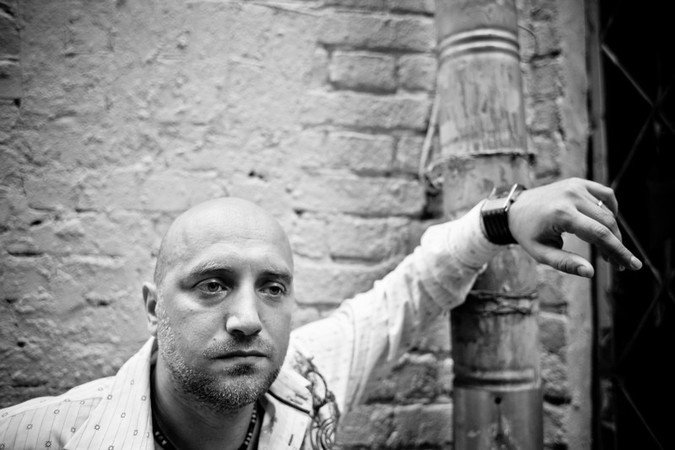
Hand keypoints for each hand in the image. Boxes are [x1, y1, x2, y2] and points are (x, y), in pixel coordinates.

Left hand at [508, 178, 641, 277]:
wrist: (514, 208)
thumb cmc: (527, 233)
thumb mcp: (541, 252)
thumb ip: (565, 263)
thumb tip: (590, 272)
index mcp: (562, 214)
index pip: (600, 235)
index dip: (619, 251)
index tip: (634, 266)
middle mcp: (572, 197)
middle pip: (607, 224)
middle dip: (617, 246)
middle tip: (617, 265)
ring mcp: (576, 187)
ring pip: (607, 212)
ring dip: (613, 232)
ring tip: (607, 251)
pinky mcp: (578, 183)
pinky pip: (605, 194)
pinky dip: (611, 209)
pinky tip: (607, 224)